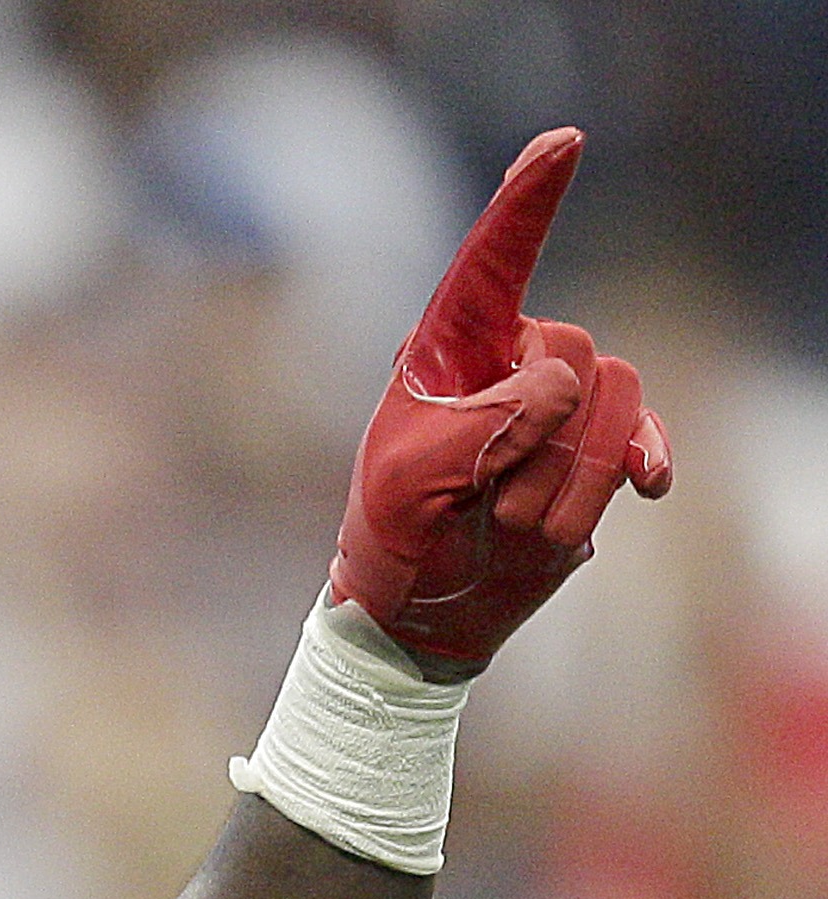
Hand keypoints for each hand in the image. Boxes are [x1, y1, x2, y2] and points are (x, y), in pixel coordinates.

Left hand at [330, 128, 671, 671]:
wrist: (421, 611)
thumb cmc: (394, 536)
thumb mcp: (413, 480)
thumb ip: (483, 423)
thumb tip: (562, 385)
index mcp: (448, 350)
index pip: (493, 263)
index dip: (528, 201)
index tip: (563, 141)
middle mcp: (508, 362)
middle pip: (574, 351)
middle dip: (540, 439)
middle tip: (485, 503)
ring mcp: (555, 407)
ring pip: (613, 401)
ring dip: (572, 476)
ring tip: (514, 523)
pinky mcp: (590, 452)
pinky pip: (643, 433)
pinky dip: (643, 459)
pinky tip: (650, 485)